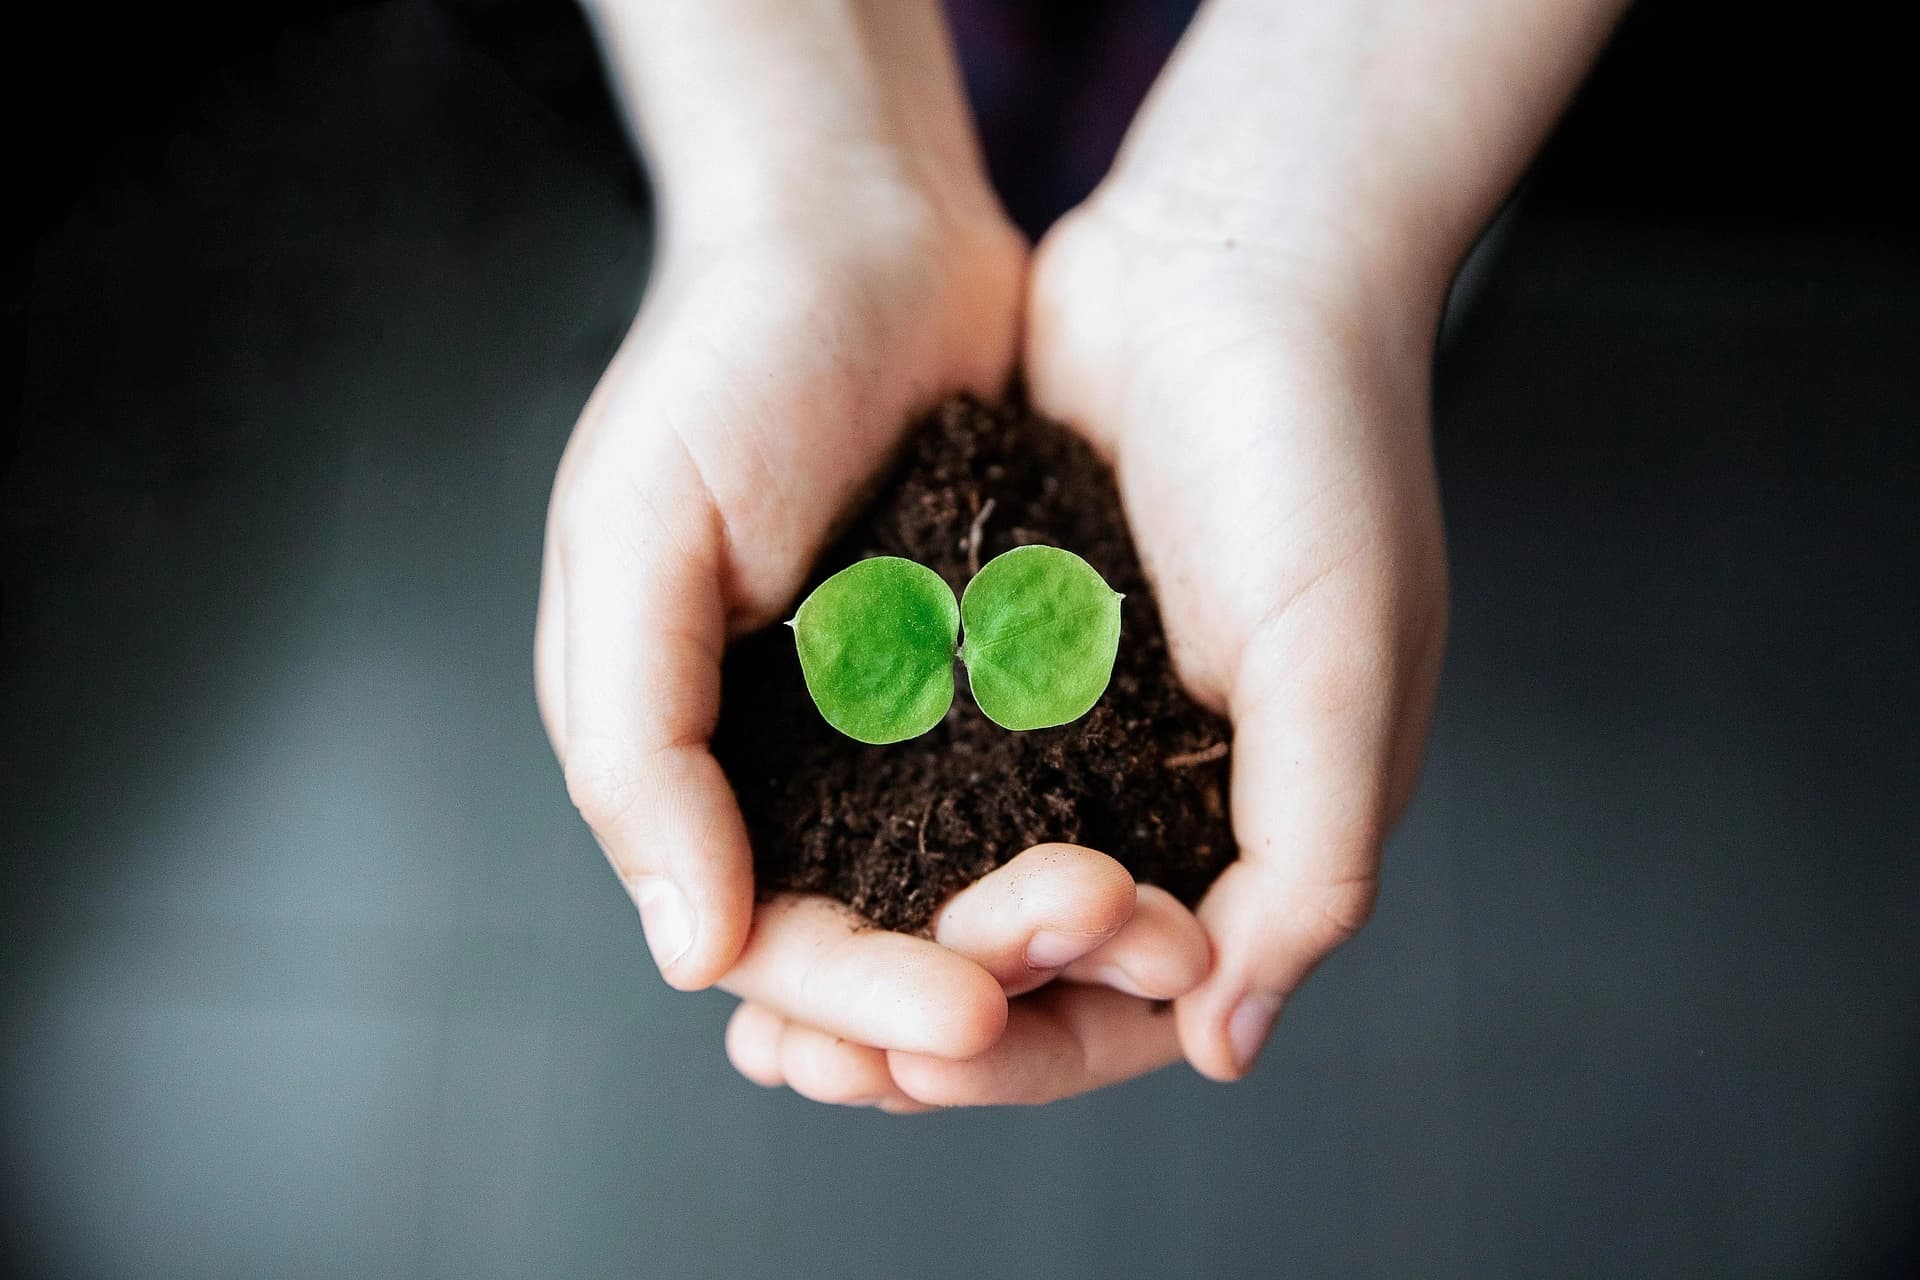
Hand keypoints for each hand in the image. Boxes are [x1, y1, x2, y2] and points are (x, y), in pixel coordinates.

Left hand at [722, 188, 1447, 1102]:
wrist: (1233, 262)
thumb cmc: (1320, 452)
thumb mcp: (1340, 662)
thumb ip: (1307, 860)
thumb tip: (1226, 1044)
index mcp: (1252, 827)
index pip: (1140, 999)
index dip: (1033, 1050)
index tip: (926, 1053)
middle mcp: (1153, 795)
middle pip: (1028, 968)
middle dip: (923, 1020)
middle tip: (804, 1056)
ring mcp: (1066, 726)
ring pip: (954, 885)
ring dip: (869, 947)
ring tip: (761, 999)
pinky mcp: (991, 652)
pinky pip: (912, 772)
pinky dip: (851, 829)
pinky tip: (764, 859)